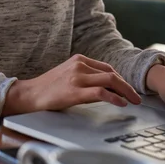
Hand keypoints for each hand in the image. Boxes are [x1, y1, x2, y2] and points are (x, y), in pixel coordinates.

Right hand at [2, 54, 140, 115]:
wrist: (28, 94)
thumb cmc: (47, 88)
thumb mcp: (67, 75)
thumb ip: (84, 76)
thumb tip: (104, 87)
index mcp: (78, 60)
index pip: (107, 68)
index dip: (121, 79)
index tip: (127, 90)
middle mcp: (79, 65)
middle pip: (112, 73)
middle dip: (127, 86)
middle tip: (137, 97)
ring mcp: (77, 78)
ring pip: (110, 80)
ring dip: (126, 91)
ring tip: (134, 101)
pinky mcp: (74, 91)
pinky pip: (100, 92)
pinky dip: (114, 97)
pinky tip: (121, 103)